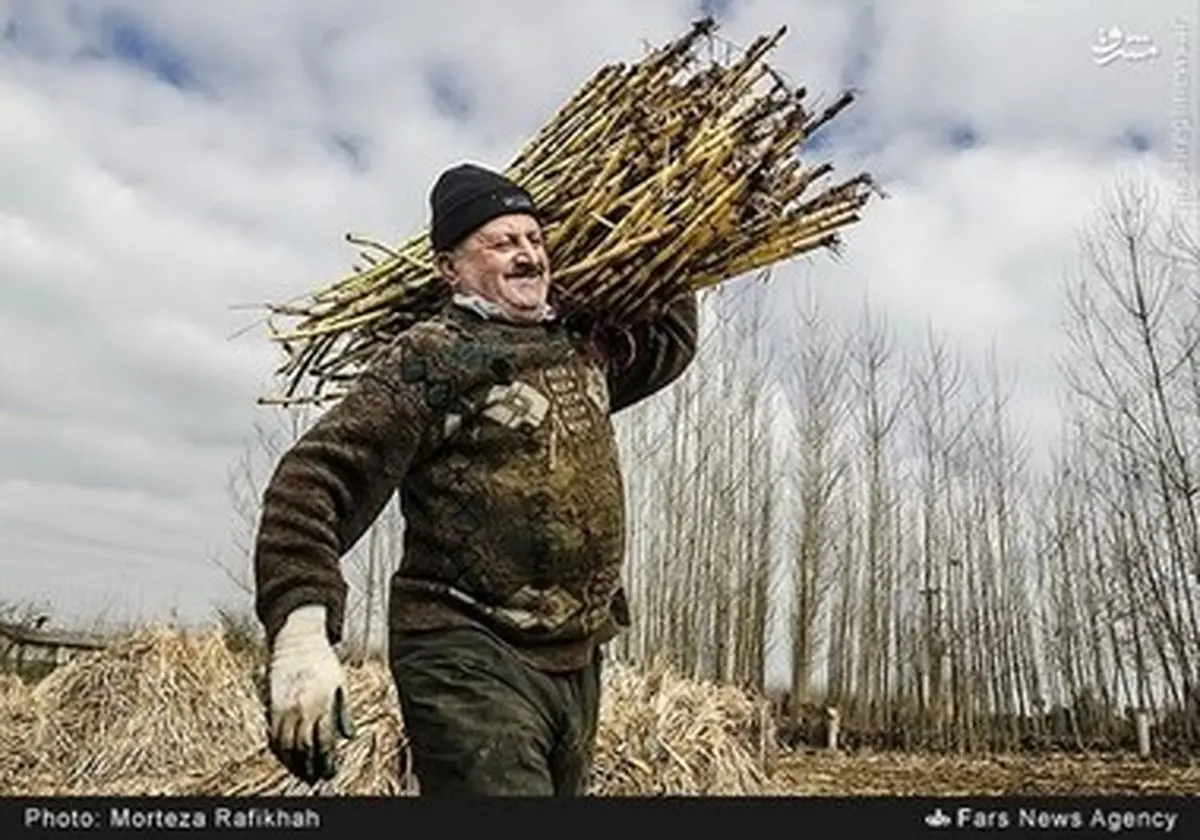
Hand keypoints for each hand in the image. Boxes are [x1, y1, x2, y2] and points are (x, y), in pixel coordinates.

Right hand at [266, 605, 355, 782]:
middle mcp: (302, 708)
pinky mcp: (272, 706)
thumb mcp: (340, 683)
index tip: (331, 771)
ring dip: (294, 763)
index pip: (324, 741)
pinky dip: (280, 751)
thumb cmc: (323, 662)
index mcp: (322, 702)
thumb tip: (349, 736)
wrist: (296, 642)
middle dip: (311, 766)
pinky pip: (273, 735)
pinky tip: (286, 757)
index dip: (327, 760)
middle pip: (304, 748)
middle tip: (316, 778)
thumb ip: (343, 711)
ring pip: (286, 745)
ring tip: (302, 773)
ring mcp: (284, 708)